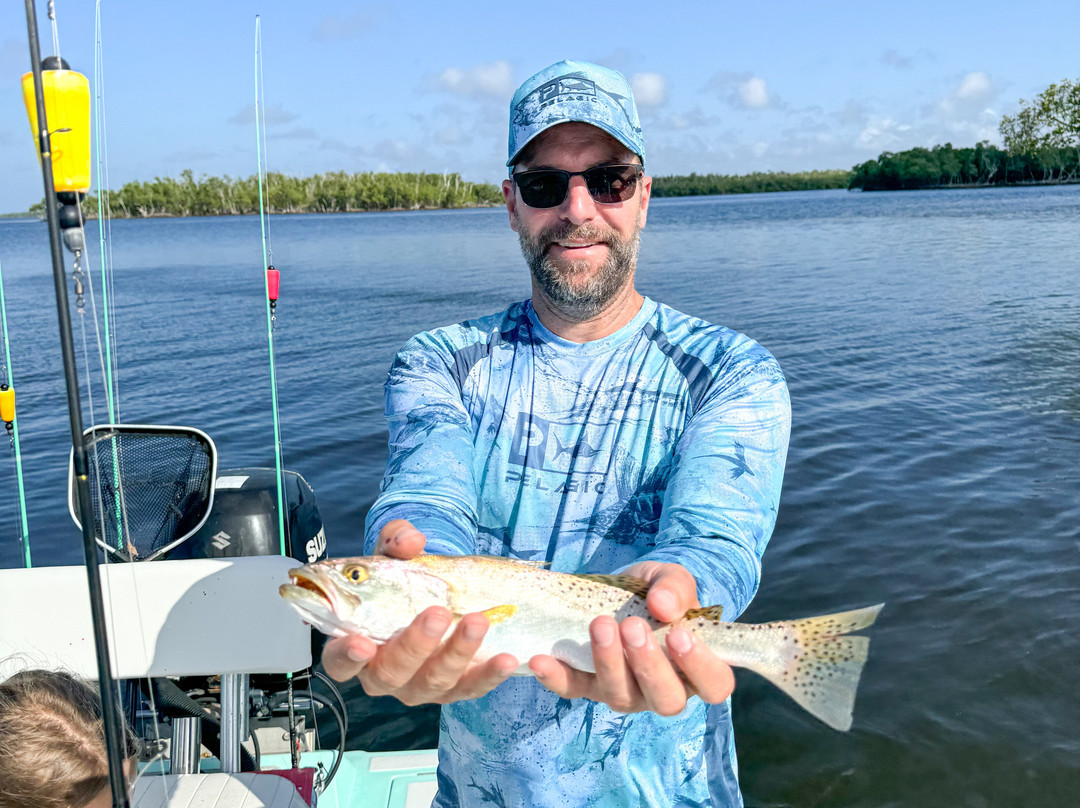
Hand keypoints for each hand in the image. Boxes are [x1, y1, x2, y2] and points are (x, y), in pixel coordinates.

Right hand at [321, 519, 518, 703]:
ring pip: (433, 682)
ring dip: (457, 653)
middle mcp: (383, 673)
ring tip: (478, 621)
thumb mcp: (393, 552)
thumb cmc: (402, 578)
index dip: (347, 656)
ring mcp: (418, 686)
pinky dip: (488, 676)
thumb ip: (395, 541)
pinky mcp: (452, 689)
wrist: (435, 591)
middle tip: (438, 614)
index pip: (339, 661)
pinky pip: (470, 689)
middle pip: (390, 673)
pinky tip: (505, 659)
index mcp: (357, 644)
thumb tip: (410, 542)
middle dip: (415, 645)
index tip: (363, 645)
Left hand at [528, 562, 735, 714]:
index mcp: (695, 667)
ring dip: (608, 662)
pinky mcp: (588, 685)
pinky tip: (542, 659)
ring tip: (600, 625)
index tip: (681, 636)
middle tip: (633, 627)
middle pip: (666, 699)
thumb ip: (674, 588)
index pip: (714, 685)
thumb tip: (663, 606)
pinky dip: (556, 677)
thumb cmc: (656, 591)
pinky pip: (573, 689)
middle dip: (649, 665)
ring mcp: (624, 692)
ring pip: (620, 695)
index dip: (702, 668)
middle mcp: (663, 689)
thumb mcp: (669, 579)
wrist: (621, 589)